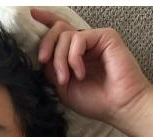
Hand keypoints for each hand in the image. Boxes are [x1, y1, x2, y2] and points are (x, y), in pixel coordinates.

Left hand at [31, 8, 152, 125]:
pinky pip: (79, 38)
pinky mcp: (106, 36)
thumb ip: (51, 68)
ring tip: (65, 78)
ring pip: (65, 35)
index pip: (60, 32)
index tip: (33, 13)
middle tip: (42, 60)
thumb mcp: (62, 87)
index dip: (46, 20)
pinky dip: (73, 57)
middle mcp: (85, 44)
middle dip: (46, 44)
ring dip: (59, 59)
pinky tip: (80, 73)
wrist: (119, 107)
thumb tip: (42, 55)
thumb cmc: (95, 100)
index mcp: (75, 53)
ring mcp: (96, 39)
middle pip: (58, 29)